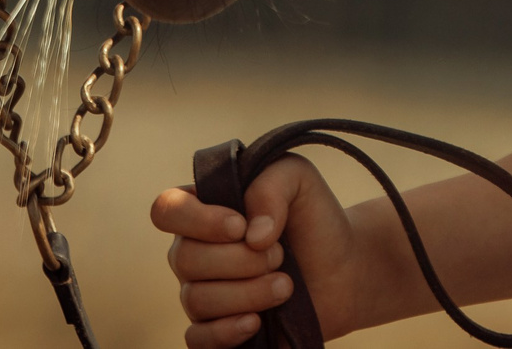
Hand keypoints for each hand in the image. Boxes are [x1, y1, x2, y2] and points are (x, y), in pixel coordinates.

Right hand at [152, 157, 360, 347]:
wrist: (344, 269)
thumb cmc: (314, 219)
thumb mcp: (298, 179)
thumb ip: (271, 184)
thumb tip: (251, 234)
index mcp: (203, 210)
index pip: (167, 210)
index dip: (198, 220)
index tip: (240, 226)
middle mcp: (194, 252)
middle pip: (185, 259)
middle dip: (240, 259)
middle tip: (279, 255)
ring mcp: (202, 293)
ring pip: (196, 299)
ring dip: (248, 293)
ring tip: (286, 285)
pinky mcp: (217, 331)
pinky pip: (197, 339)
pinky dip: (225, 332)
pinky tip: (256, 322)